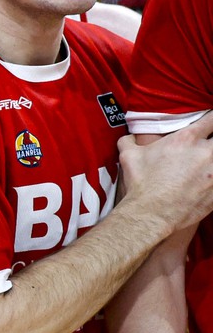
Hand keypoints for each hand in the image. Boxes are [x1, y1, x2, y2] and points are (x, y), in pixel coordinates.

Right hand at [120, 113, 212, 233]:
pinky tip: (205, 183)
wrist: (151, 213)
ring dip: (212, 163)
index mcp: (186, 139)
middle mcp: (206, 152)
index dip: (210, 121)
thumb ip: (129, 142)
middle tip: (206, 150)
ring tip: (205, 167)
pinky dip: (212, 180)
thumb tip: (128, 138)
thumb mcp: (129, 157)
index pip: (211, 119)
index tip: (208, 126)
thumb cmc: (142, 184)